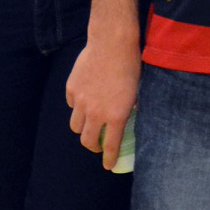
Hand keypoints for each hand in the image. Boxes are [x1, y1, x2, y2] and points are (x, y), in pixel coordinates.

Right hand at [66, 33, 142, 167]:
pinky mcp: (71, 89)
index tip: (108, 166)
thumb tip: (130, 115)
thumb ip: (131, 107)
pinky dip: (77, 108)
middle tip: (98, 145)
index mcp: (116, 115)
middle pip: (87, 140)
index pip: (110, 145)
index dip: (108, 158)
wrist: (112, 43)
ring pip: (75, 126)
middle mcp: (95, 112)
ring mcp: (80, 101)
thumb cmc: (132, 65)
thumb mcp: (138, 91)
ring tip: (89, 125)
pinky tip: (84, 101)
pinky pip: (71, 105)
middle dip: (92, 146)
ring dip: (82, 129)